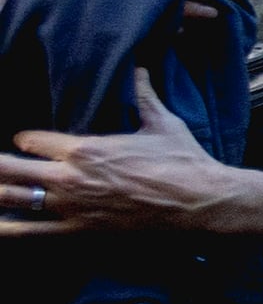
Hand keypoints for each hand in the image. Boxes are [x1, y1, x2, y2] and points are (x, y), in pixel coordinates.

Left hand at [0, 101, 245, 240]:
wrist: (202, 202)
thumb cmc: (184, 161)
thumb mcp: (163, 124)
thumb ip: (143, 97)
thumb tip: (140, 70)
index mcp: (85, 148)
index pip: (32, 140)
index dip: (25, 141)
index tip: (25, 143)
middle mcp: (69, 176)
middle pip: (9, 169)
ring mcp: (71, 206)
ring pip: (14, 199)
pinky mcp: (80, 231)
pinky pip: (32, 233)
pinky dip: (8, 230)